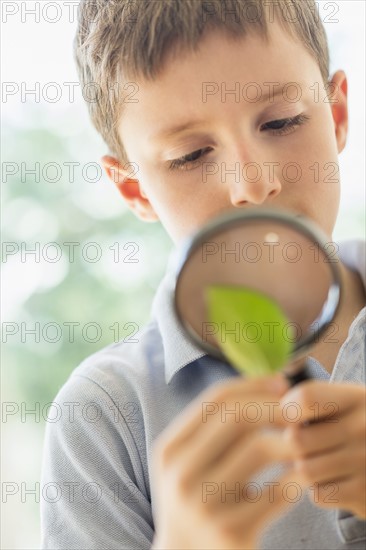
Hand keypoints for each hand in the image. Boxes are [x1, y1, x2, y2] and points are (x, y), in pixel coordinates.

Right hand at [151, 375, 307, 549]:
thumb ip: (214, 428)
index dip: (253, 385)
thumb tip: (269, 386)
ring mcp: (204, 504)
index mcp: (169, 449)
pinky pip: (276, 491)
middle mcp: (180, 473)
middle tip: (298, 412)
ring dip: (288, 440)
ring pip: (259, 448)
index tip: (281, 383)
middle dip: (274, 407)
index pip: (215, 400)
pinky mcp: (231, 532)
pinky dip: (294, 478)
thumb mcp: (188, 461)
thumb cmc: (195, 500)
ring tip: (299, 444)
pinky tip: (297, 477)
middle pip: (237, 417)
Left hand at [280, 380, 365, 518]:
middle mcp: (364, 427)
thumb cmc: (355, 427)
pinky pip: (319, 495)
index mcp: (357, 398)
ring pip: (304, 469)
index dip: (289, 409)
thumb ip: (311, 399)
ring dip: (307, 469)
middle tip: (309, 445)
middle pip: (297, 439)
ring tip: (323, 462)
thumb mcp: (344, 403)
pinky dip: (322, 491)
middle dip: (296, 445)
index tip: (292, 417)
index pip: (305, 398)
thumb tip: (265, 408)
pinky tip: (336, 481)